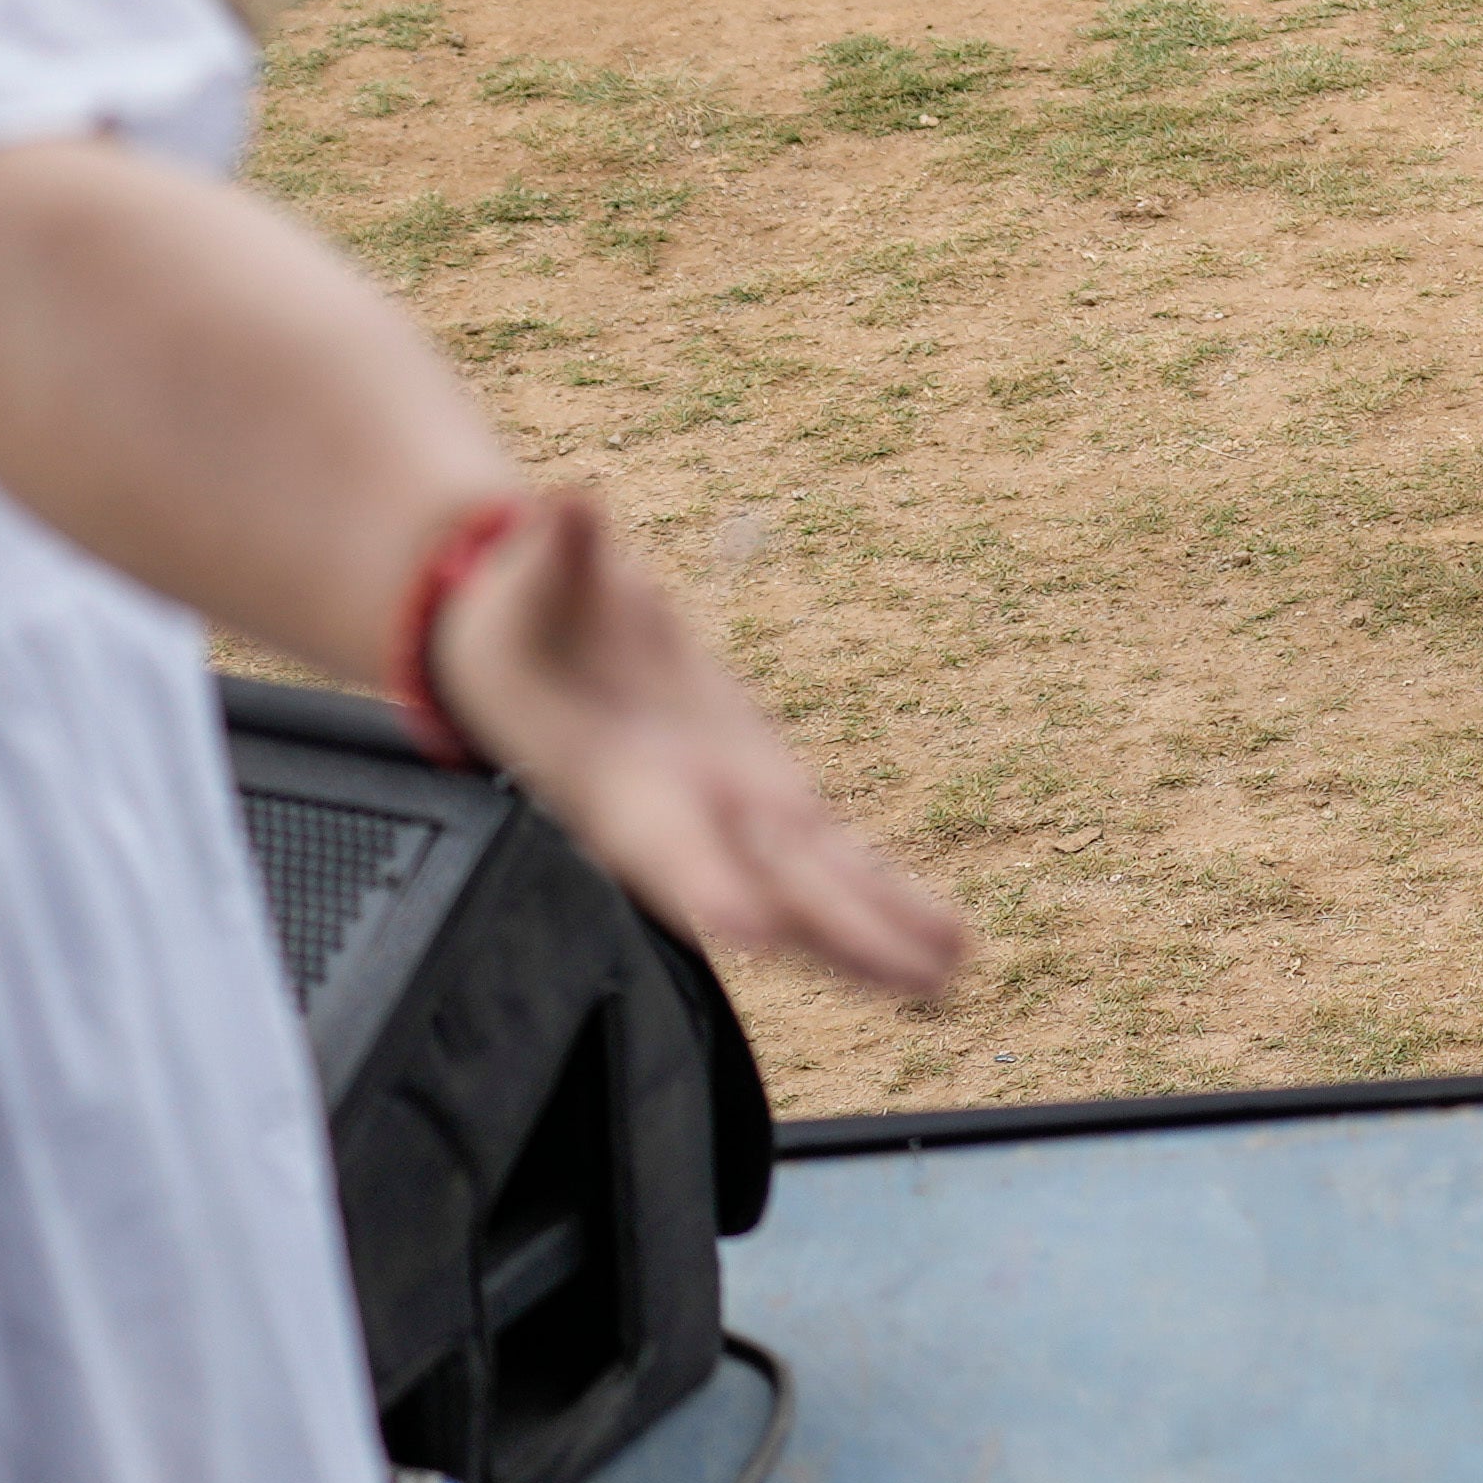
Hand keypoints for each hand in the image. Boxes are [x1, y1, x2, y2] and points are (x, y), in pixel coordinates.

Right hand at [416, 487, 970, 997]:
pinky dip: (888, 897)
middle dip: (840, 933)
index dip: (704, 883)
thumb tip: (567, 503)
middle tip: (914, 979)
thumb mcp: (536, 574)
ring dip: (883, 933)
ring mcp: (733, 812)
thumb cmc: (525, 616)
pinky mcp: (768, 796)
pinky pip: (835, 859)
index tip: (749, 933)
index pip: (663, 843)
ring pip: (815, 890)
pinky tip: (946, 938)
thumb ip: (560, 550)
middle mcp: (683, 813)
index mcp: (619, 780)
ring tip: (957, 972)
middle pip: (769, 887)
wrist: (527, 651)